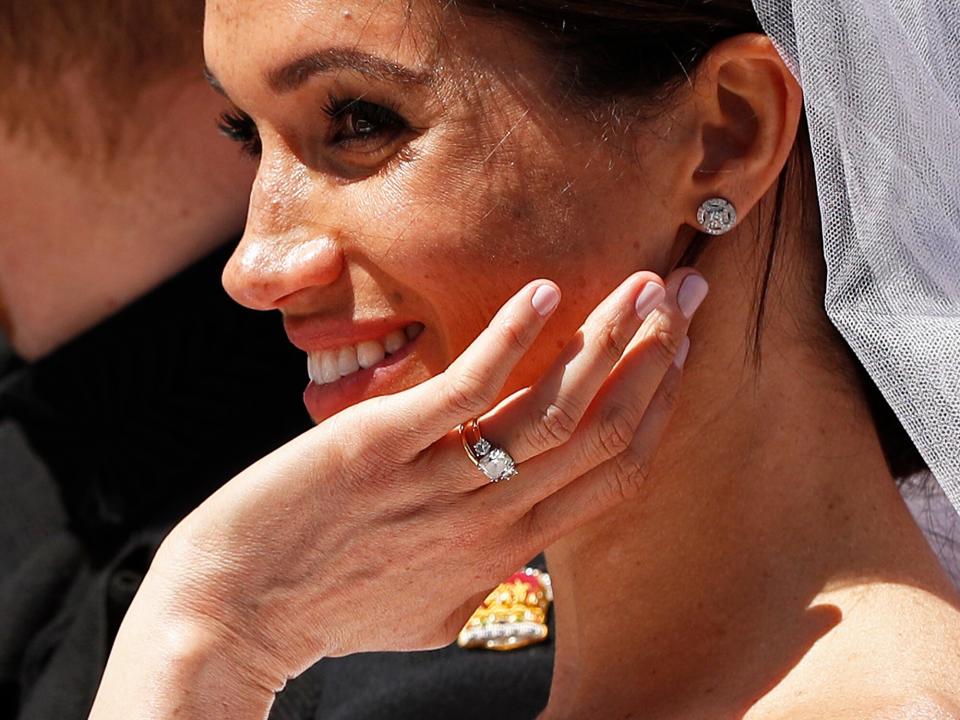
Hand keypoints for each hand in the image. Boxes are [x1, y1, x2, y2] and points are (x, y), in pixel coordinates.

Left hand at [88, 268, 706, 718]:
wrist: (231, 618)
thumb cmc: (328, 607)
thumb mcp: (428, 606)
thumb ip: (480, 569)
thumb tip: (512, 547)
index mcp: (506, 551)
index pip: (612, 476)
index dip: (656, 410)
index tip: (678, 354)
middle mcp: (491, 520)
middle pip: (602, 433)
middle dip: (656, 360)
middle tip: (689, 296)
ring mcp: (439, 485)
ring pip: (553, 410)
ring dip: (606, 341)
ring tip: (644, 285)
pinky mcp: (381, 450)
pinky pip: (466, 392)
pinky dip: (510, 339)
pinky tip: (542, 291)